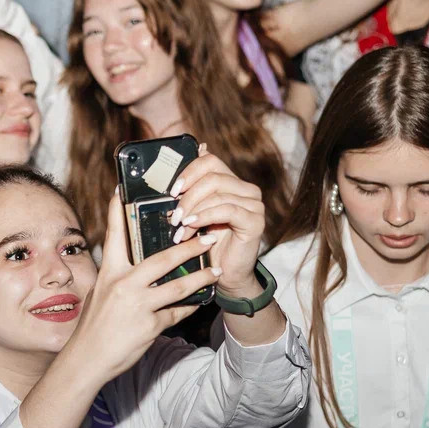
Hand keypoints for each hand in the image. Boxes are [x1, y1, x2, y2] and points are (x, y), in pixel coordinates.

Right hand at [64, 192, 220, 382]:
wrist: (87, 359)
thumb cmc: (93, 326)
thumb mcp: (101, 293)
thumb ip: (119, 276)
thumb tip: (135, 262)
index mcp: (109, 272)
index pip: (115, 235)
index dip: (118, 210)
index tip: (123, 189)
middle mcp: (124, 285)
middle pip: (163, 258)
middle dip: (189, 246)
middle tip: (208, 235)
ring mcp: (139, 305)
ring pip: (179, 286)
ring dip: (202, 277)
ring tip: (217, 270)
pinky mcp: (150, 325)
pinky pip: (177, 312)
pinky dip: (189, 306)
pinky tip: (199, 301)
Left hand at [167, 144, 266, 298]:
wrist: (226, 274)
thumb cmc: (208, 244)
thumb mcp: (196, 213)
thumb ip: (193, 190)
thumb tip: (193, 153)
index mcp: (233, 183)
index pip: (210, 162)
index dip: (188, 173)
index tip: (173, 191)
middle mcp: (247, 190)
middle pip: (212, 176)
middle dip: (188, 196)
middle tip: (174, 216)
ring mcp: (254, 205)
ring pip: (217, 194)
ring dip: (193, 210)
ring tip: (181, 227)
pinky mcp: (255, 221)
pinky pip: (227, 210)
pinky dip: (205, 216)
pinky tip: (192, 226)